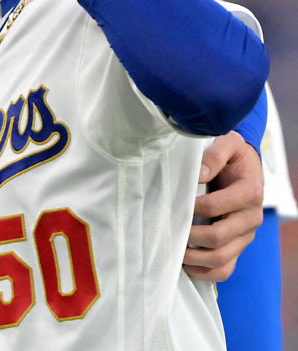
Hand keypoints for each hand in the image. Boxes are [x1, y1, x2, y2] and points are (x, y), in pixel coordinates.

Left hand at [184, 131, 263, 280]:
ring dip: (194, 259)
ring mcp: (244, 235)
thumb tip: (198, 173)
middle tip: (166, 231)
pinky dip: (205, 273)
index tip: (172, 204)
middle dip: (189, 237)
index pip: (215, 207)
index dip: (191, 209)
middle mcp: (251, 218)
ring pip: (222, 259)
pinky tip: (185, 265)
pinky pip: (225, 269)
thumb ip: (214, 155)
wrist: (245, 166)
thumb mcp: (228, 144)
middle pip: (218, 238)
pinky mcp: (238, 245)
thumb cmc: (233, 155)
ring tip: (172, 251)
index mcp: (249, 193)